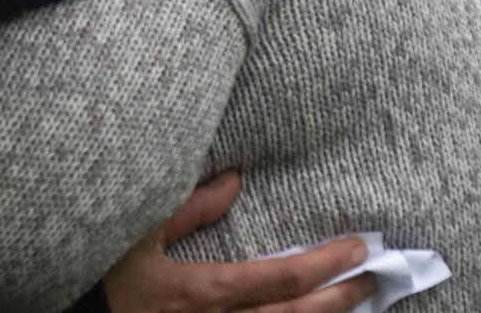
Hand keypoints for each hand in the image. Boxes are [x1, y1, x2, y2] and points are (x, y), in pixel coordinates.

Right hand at [104, 172, 377, 312]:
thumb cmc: (106, 273)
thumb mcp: (138, 233)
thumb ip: (188, 208)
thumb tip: (235, 180)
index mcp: (202, 293)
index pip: (280, 279)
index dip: (325, 266)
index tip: (356, 248)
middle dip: (339, 298)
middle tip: (374, 278)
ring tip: (355, 302)